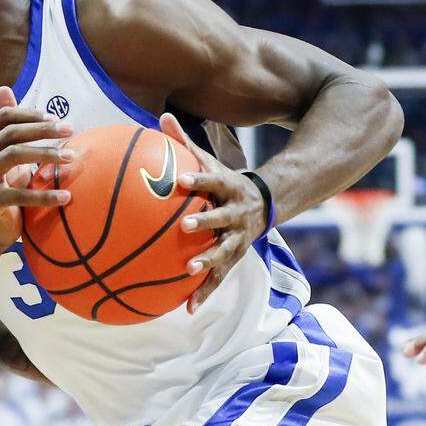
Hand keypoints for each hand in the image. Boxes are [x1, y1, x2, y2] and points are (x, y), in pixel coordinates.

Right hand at [0, 87, 73, 249]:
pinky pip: (20, 194)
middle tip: (70, 129)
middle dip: (43, 130)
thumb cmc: (2, 184)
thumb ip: (5, 124)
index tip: (58, 119)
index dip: (31, 115)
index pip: (4, 117)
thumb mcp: (4, 152)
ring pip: (14, 156)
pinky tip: (67, 196)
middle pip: (11, 134)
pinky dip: (45, 195)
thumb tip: (4, 88)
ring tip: (72, 157)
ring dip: (47, 154)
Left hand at [161, 113, 265, 313]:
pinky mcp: (236, 258)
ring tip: (189, 269)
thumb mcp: (210, 160)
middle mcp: (236, 213)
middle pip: (222, 217)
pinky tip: (187, 308)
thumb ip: (185, 143)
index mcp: (228, 187)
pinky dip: (204, 293)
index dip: (198, 181)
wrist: (265, 204)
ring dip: (208, 260)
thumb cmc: (224, 181)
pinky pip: (219, 278)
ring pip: (224, 250)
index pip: (213, 181)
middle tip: (185, 225)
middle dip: (206, 221)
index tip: (181, 181)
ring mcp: (238, 237)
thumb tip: (160, 117)